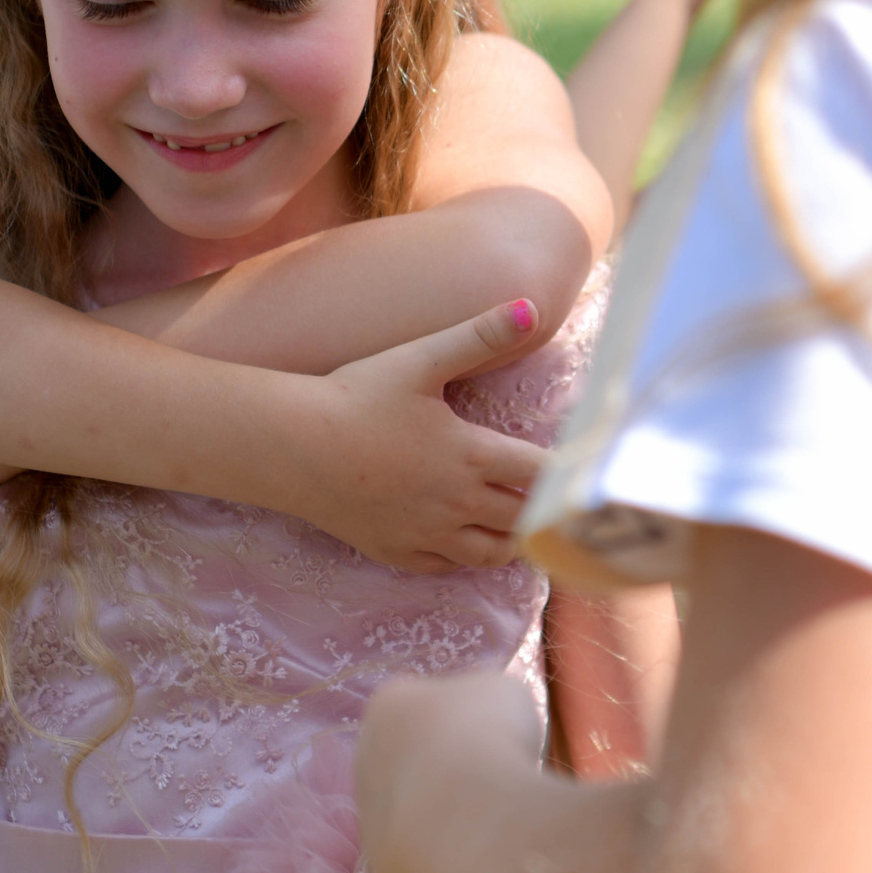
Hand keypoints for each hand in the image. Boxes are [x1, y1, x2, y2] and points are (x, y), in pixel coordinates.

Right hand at [298, 301, 554, 573]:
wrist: (294, 447)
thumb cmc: (355, 397)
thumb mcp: (420, 359)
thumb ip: (479, 335)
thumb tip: (531, 305)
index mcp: (471, 455)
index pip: (540, 472)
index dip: (562, 470)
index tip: (577, 467)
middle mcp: (458, 502)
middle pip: (522, 517)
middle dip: (541, 508)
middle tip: (554, 501)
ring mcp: (427, 533)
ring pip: (490, 552)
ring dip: (510, 539)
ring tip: (518, 526)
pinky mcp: (397, 551)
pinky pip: (446, 567)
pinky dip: (464, 556)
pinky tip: (464, 540)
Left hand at [354, 673, 544, 872]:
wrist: (467, 812)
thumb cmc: (489, 736)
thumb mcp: (504, 693)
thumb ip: (489, 702)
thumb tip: (492, 720)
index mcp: (388, 708)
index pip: (420, 710)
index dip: (463, 724)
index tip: (498, 739)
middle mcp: (366, 761)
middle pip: (410, 769)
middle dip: (449, 781)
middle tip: (499, 791)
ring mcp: (370, 822)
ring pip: (411, 827)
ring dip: (447, 832)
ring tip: (497, 836)